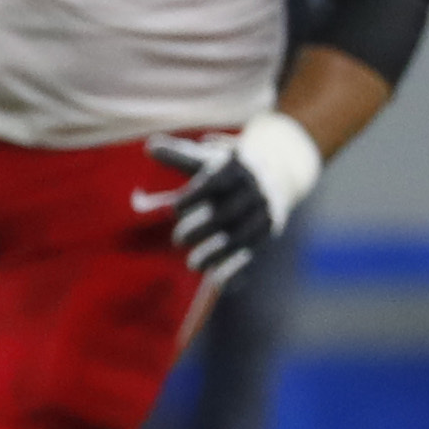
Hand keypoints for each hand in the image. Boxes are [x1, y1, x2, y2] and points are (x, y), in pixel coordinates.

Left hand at [135, 110, 319, 287]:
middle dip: (202, 228)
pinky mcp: (269, 229)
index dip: (196, 195)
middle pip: (227, 213)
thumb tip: (149, 147)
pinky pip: (253, 250)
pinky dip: (237, 267)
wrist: (279, 171)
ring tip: (192, 265)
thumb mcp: (205, 157)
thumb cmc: (227, 166)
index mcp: (237, 168)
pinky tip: (218, 281)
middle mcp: (255, 189)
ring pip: (240, 236)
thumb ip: (179, 155)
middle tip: (177, 239)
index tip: (174, 208)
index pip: (216, 182)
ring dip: (217, 253)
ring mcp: (265, 211)